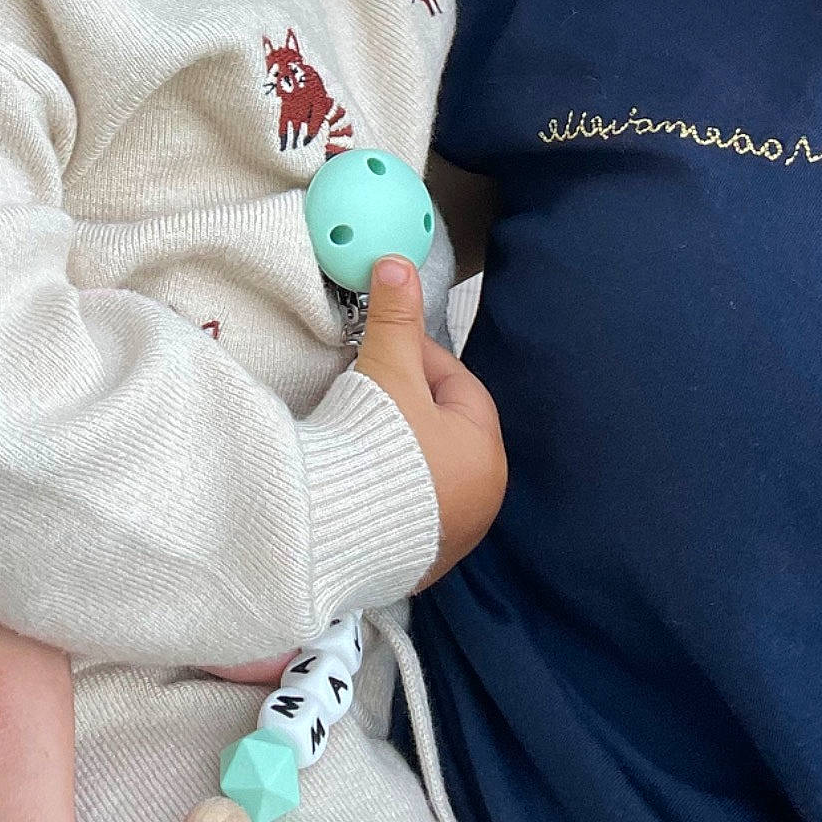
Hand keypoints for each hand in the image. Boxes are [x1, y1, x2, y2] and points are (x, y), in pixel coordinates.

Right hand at [353, 258, 506, 588]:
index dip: (415, 356)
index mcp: (485, 449)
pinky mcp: (422, 558)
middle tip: (365, 387)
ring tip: (356, 431)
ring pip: (428, 466)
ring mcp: (455, 531)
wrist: (336, 535)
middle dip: (406, 401)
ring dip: (399, 445)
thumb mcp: (387, 372)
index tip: (378, 350)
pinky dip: (391, 487)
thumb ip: (395, 319)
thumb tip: (398, 263)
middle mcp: (483, 496)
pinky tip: (359, 475)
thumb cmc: (376, 452)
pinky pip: (412, 506)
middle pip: (443, 425)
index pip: (456, 382)